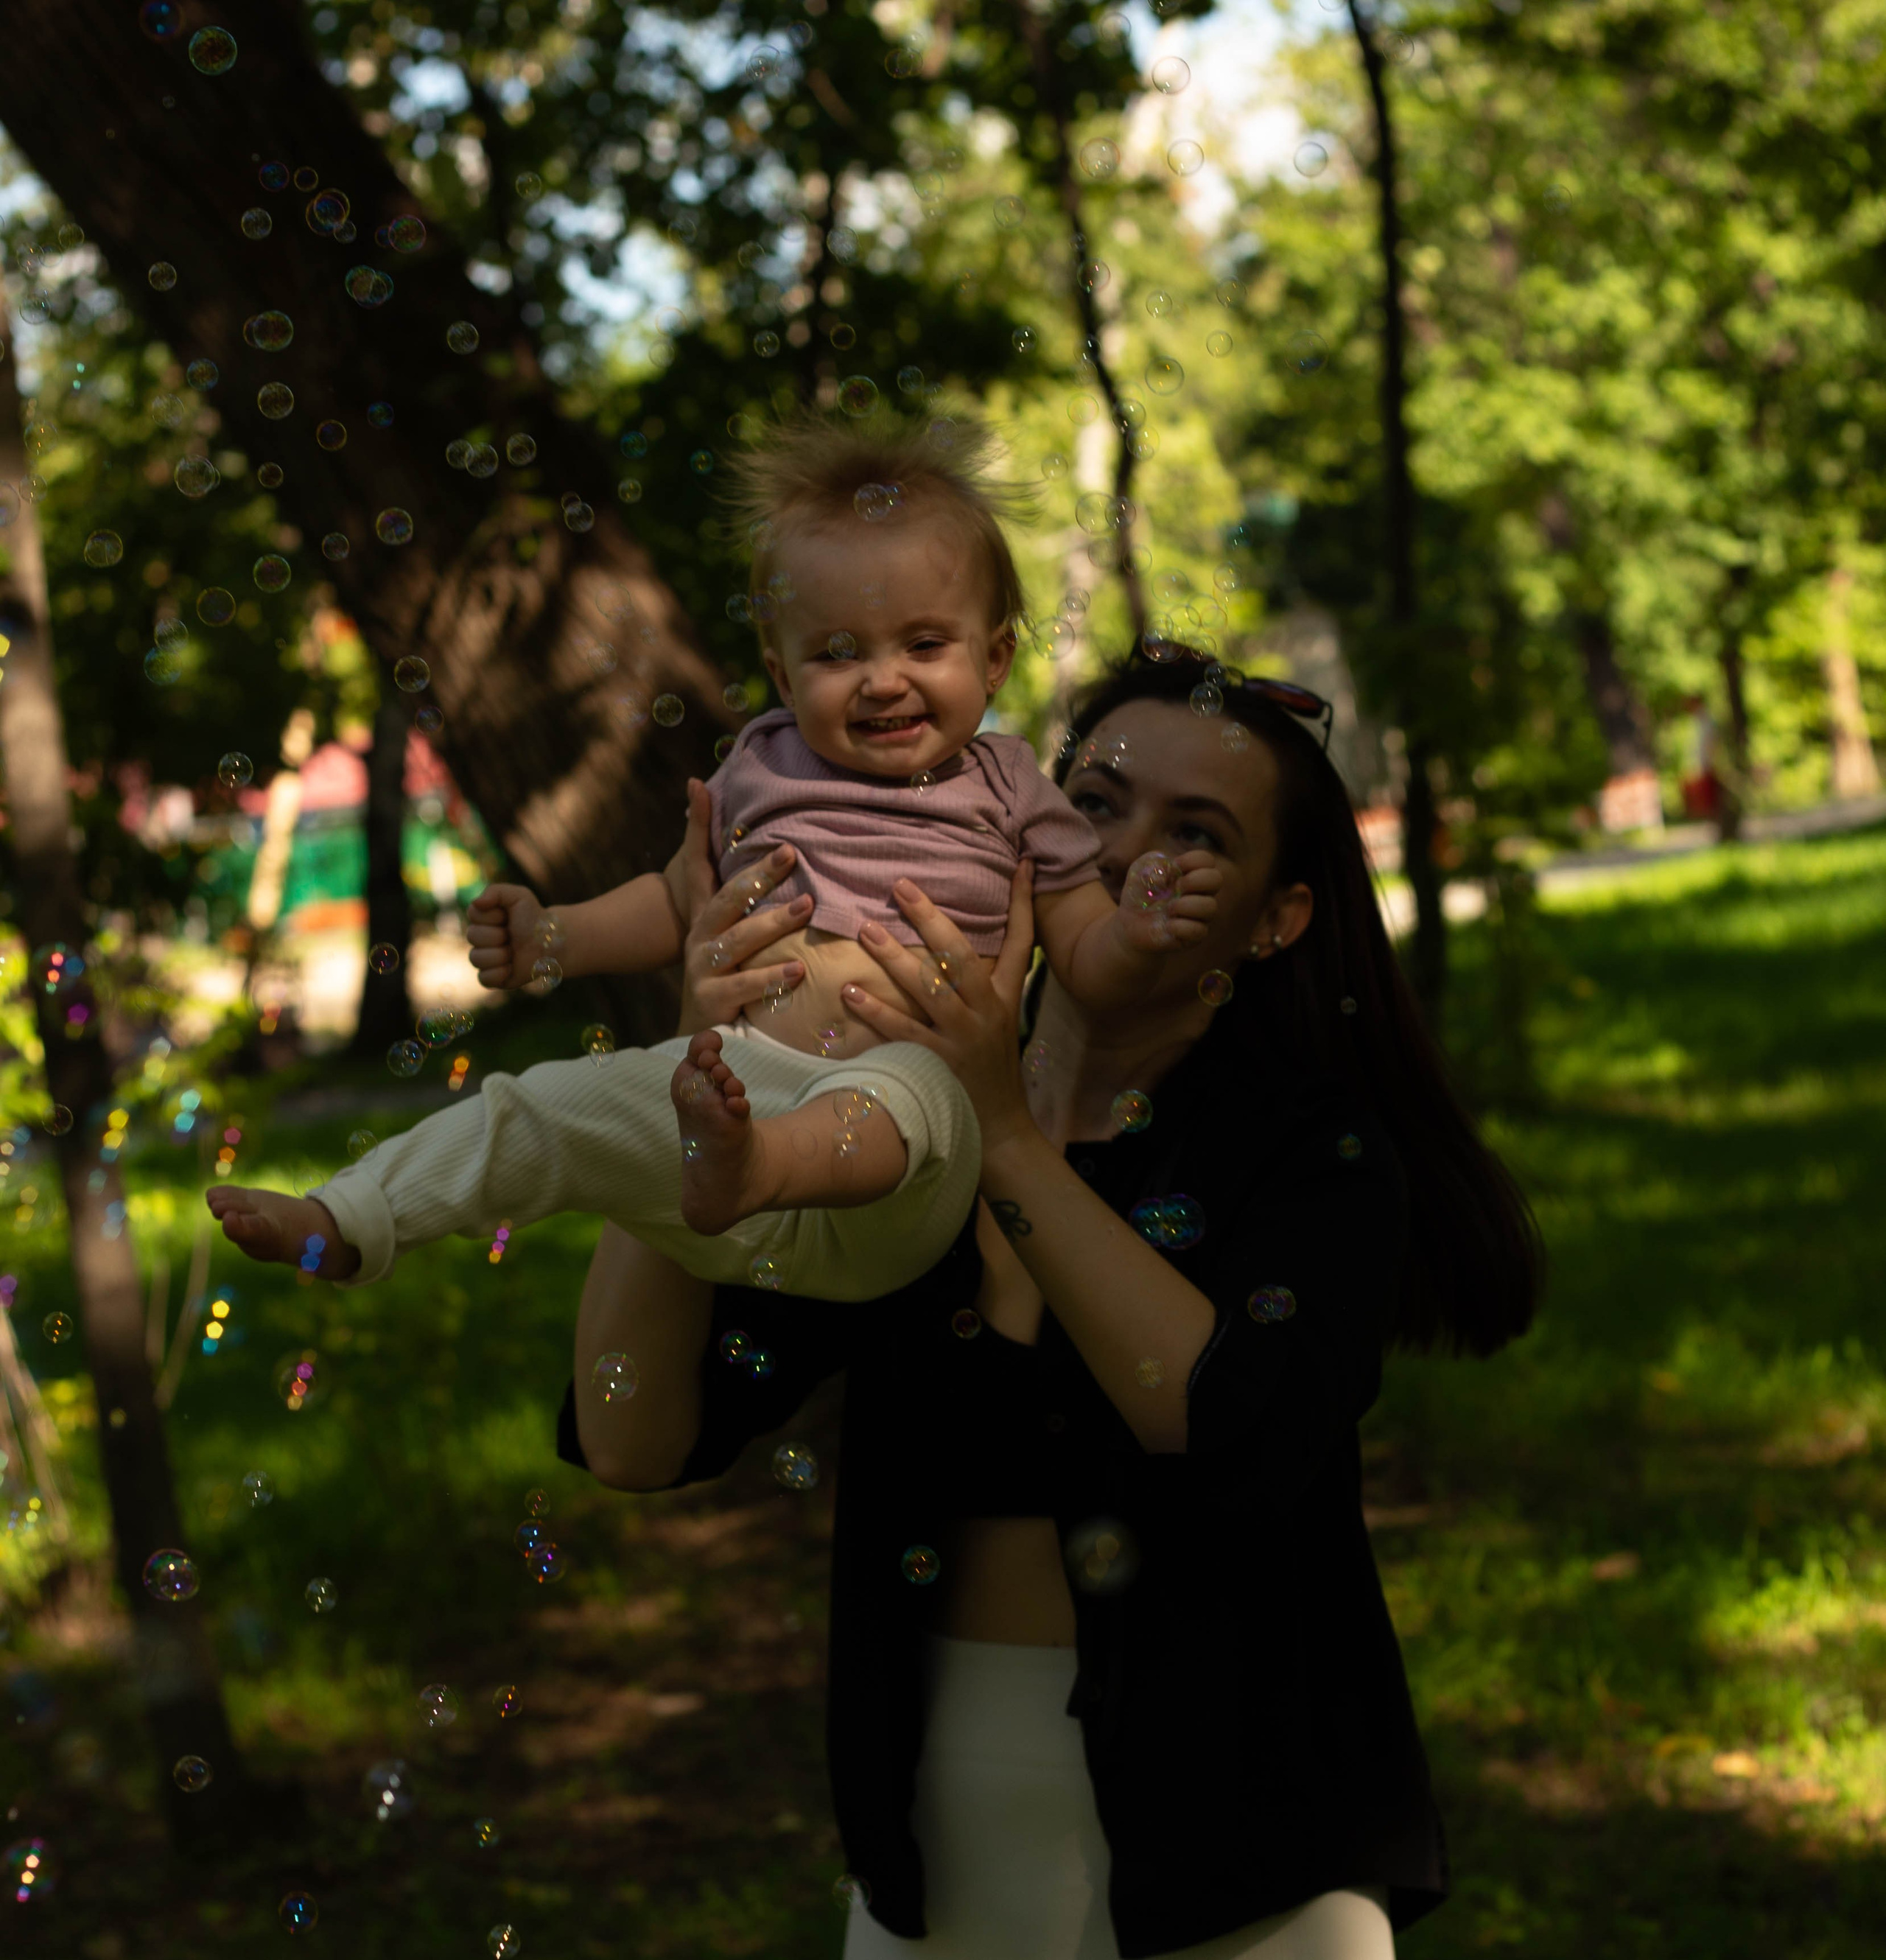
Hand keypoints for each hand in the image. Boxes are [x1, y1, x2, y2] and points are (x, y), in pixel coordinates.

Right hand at [466, 881, 551, 989]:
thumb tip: (476, 902)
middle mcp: (480, 939)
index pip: (473, 914)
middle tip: (513, 935)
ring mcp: (485, 958)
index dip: (493, 916)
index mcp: (482, 919)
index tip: (508, 917)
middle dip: (498, 935)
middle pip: (472, 936)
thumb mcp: (519, 896)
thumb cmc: (534, 918)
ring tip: (514, 952)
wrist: (552, 942)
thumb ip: (495, 891)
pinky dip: (499, 973)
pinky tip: (511, 967)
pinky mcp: (492, 977)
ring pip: (475, 959)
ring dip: (500, 955)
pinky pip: (483, 979)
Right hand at [675, 777, 813, 1033]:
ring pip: (740, 940)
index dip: (697, 826)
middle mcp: (700, 936)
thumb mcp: (729, 933)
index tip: (698, 786)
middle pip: (727, 897)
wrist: (700, 1033)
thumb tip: (764, 854)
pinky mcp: (711, 999)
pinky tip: (798, 969)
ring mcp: (703, 967)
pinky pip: (745, 985)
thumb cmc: (726, 974)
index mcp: (704, 916)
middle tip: (791, 852)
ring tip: (808, 906)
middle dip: (759, 873)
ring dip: (774, 922)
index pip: (697, 863)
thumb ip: (743, 897)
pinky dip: (772, 977)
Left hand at [842, 864, 1037, 1149]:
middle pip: (961, 958)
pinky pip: (903, 1032)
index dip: (1023, 902)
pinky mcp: (937, 1065)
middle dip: (931, 920)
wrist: (999, 1126)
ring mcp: (962, 1039)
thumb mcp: (1004, 1016)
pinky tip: (850, 992)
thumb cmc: (993, 1063)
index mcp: (1004, 997)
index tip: (1019, 863)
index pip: (1021, 942)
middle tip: (900, 887)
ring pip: (930, 990)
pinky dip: (876, 1012)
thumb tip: (983, 943)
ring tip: (866, 929)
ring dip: (896, 959)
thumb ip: (996, 975)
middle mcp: (986, 1013)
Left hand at [1116, 849, 1221, 951]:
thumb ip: (1152, 862)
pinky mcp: (1194, 936)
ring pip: (1211, 906)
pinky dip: (1180, 926)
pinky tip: (1167, 926)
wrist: (1129, 925)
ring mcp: (1199, 915)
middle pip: (1216, 879)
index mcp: (1190, 874)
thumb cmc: (1140, 894)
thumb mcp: (1139, 870)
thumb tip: (1165, 879)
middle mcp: (1200, 893)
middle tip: (1176, 888)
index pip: (1207, 860)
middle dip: (1194, 880)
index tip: (1173, 867)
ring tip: (1169, 909)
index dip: (1191, 860)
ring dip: (1185, 905)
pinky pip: (1199, 930)